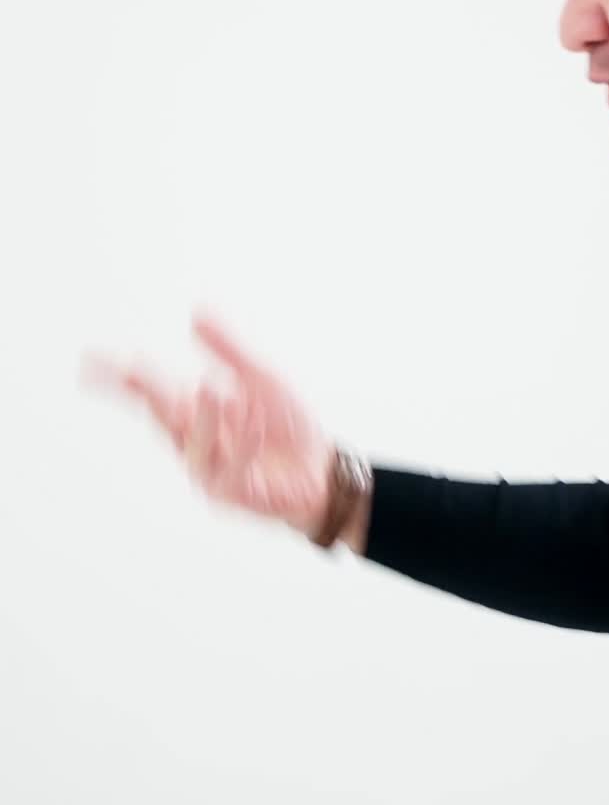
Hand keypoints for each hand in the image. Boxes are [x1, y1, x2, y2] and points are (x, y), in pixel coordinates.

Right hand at [81, 313, 334, 535]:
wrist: (322, 470)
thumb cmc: (289, 426)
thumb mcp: (262, 379)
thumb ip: (229, 350)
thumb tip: (196, 312)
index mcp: (199, 410)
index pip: (152, 390)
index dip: (122, 377)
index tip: (91, 360)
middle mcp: (196, 438)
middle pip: (161, 413)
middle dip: (145, 392)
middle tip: (131, 370)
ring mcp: (208, 468)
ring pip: (194, 441)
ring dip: (206, 415)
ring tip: (215, 388)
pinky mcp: (229, 492)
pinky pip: (229, 468)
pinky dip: (242, 445)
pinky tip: (256, 426)